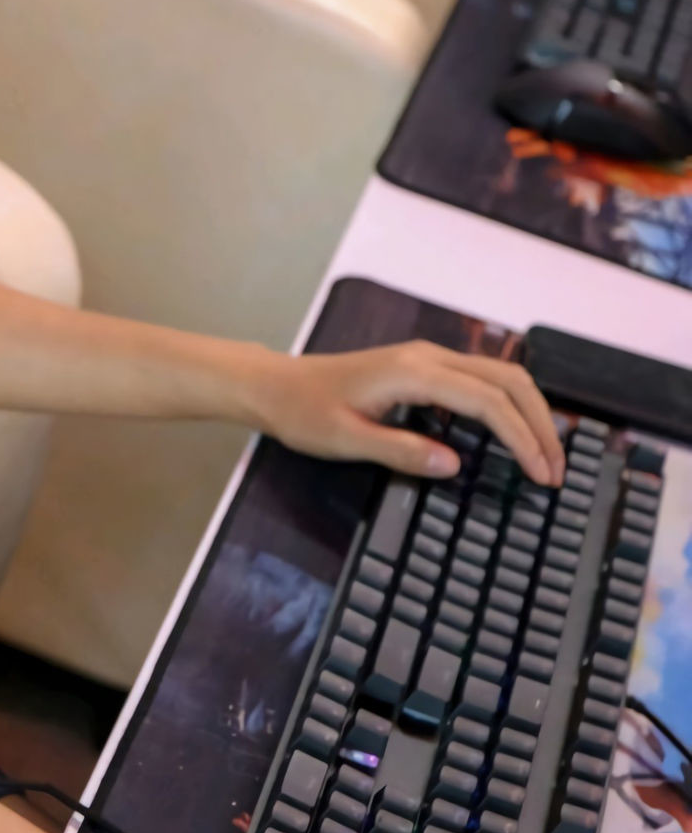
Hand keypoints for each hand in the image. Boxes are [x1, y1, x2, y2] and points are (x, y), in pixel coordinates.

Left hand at [241, 341, 563, 487]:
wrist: (276, 386)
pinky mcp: (425, 368)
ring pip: (501, 377)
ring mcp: (429, 359)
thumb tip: (454, 465)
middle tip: (556, 472)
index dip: (522, 438)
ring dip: (530, 413)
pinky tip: (515, 435)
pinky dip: (510, 405)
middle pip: (509, 382)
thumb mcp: (346, 440)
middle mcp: (429, 357)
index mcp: (414, 372)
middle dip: (541, 425)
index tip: (541, 475)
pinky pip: (482, 381)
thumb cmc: (304, 413)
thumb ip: (401, 451)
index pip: (488, 401)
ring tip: (546, 457)